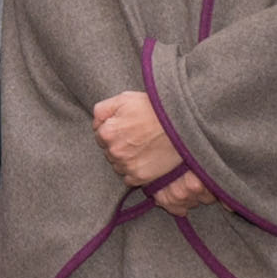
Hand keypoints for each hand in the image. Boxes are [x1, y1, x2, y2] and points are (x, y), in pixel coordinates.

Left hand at [91, 88, 204, 203]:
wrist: (181, 123)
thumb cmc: (154, 108)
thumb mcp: (124, 99)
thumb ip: (102, 110)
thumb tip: (95, 123)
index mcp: (107, 132)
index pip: (100, 135)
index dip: (114, 130)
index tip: (127, 127)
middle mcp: (114, 152)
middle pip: (109, 152)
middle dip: (119, 145)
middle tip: (137, 136)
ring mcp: (127, 166)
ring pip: (118, 165)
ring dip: (126, 159)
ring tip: (143, 147)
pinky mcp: (140, 177)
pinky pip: (129, 178)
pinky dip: (134, 171)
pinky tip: (146, 159)